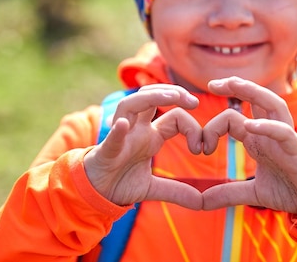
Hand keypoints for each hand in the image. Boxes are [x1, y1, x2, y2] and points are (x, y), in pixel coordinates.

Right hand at [84, 84, 203, 209]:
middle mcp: (136, 130)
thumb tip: (202, 202)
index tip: (202, 148)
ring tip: (171, 96)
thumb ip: (177, 191)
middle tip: (194, 100)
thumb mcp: (153, 188)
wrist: (94, 193)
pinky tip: (123, 125)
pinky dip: (117, 130)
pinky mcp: (106, 151)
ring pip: (131, 105)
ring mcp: (121, 137)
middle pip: (152, 98)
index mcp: (150, 136)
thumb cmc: (120, 183)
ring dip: (150, 97)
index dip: (192, 127)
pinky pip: (111, 138)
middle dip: (173, 93)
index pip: (175, 117)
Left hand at [202, 77, 296, 213]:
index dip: (212, 127)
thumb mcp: (251, 193)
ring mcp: (283, 138)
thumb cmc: (289, 190)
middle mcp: (268, 133)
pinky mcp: (296, 151)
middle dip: (235, 86)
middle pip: (255, 98)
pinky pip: (284, 132)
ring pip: (272, 104)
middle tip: (212, 83)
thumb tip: (201, 202)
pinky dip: (267, 127)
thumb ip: (227, 193)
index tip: (199, 147)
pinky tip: (249, 125)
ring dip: (253, 91)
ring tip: (233, 83)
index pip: (232, 118)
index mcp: (256, 139)